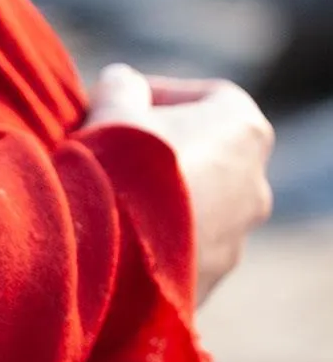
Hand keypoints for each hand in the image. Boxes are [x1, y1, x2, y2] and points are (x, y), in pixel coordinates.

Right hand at [82, 64, 274, 301]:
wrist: (106, 254)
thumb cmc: (116, 169)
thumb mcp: (110, 108)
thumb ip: (120, 86)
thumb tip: (120, 83)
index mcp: (244, 129)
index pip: (208, 96)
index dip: (158, 95)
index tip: (117, 105)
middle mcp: (255, 184)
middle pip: (206, 154)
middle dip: (161, 152)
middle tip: (111, 156)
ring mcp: (236, 237)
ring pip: (196, 207)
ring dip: (159, 200)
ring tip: (106, 203)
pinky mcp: (210, 279)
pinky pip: (181, 249)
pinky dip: (153, 240)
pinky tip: (111, 239)